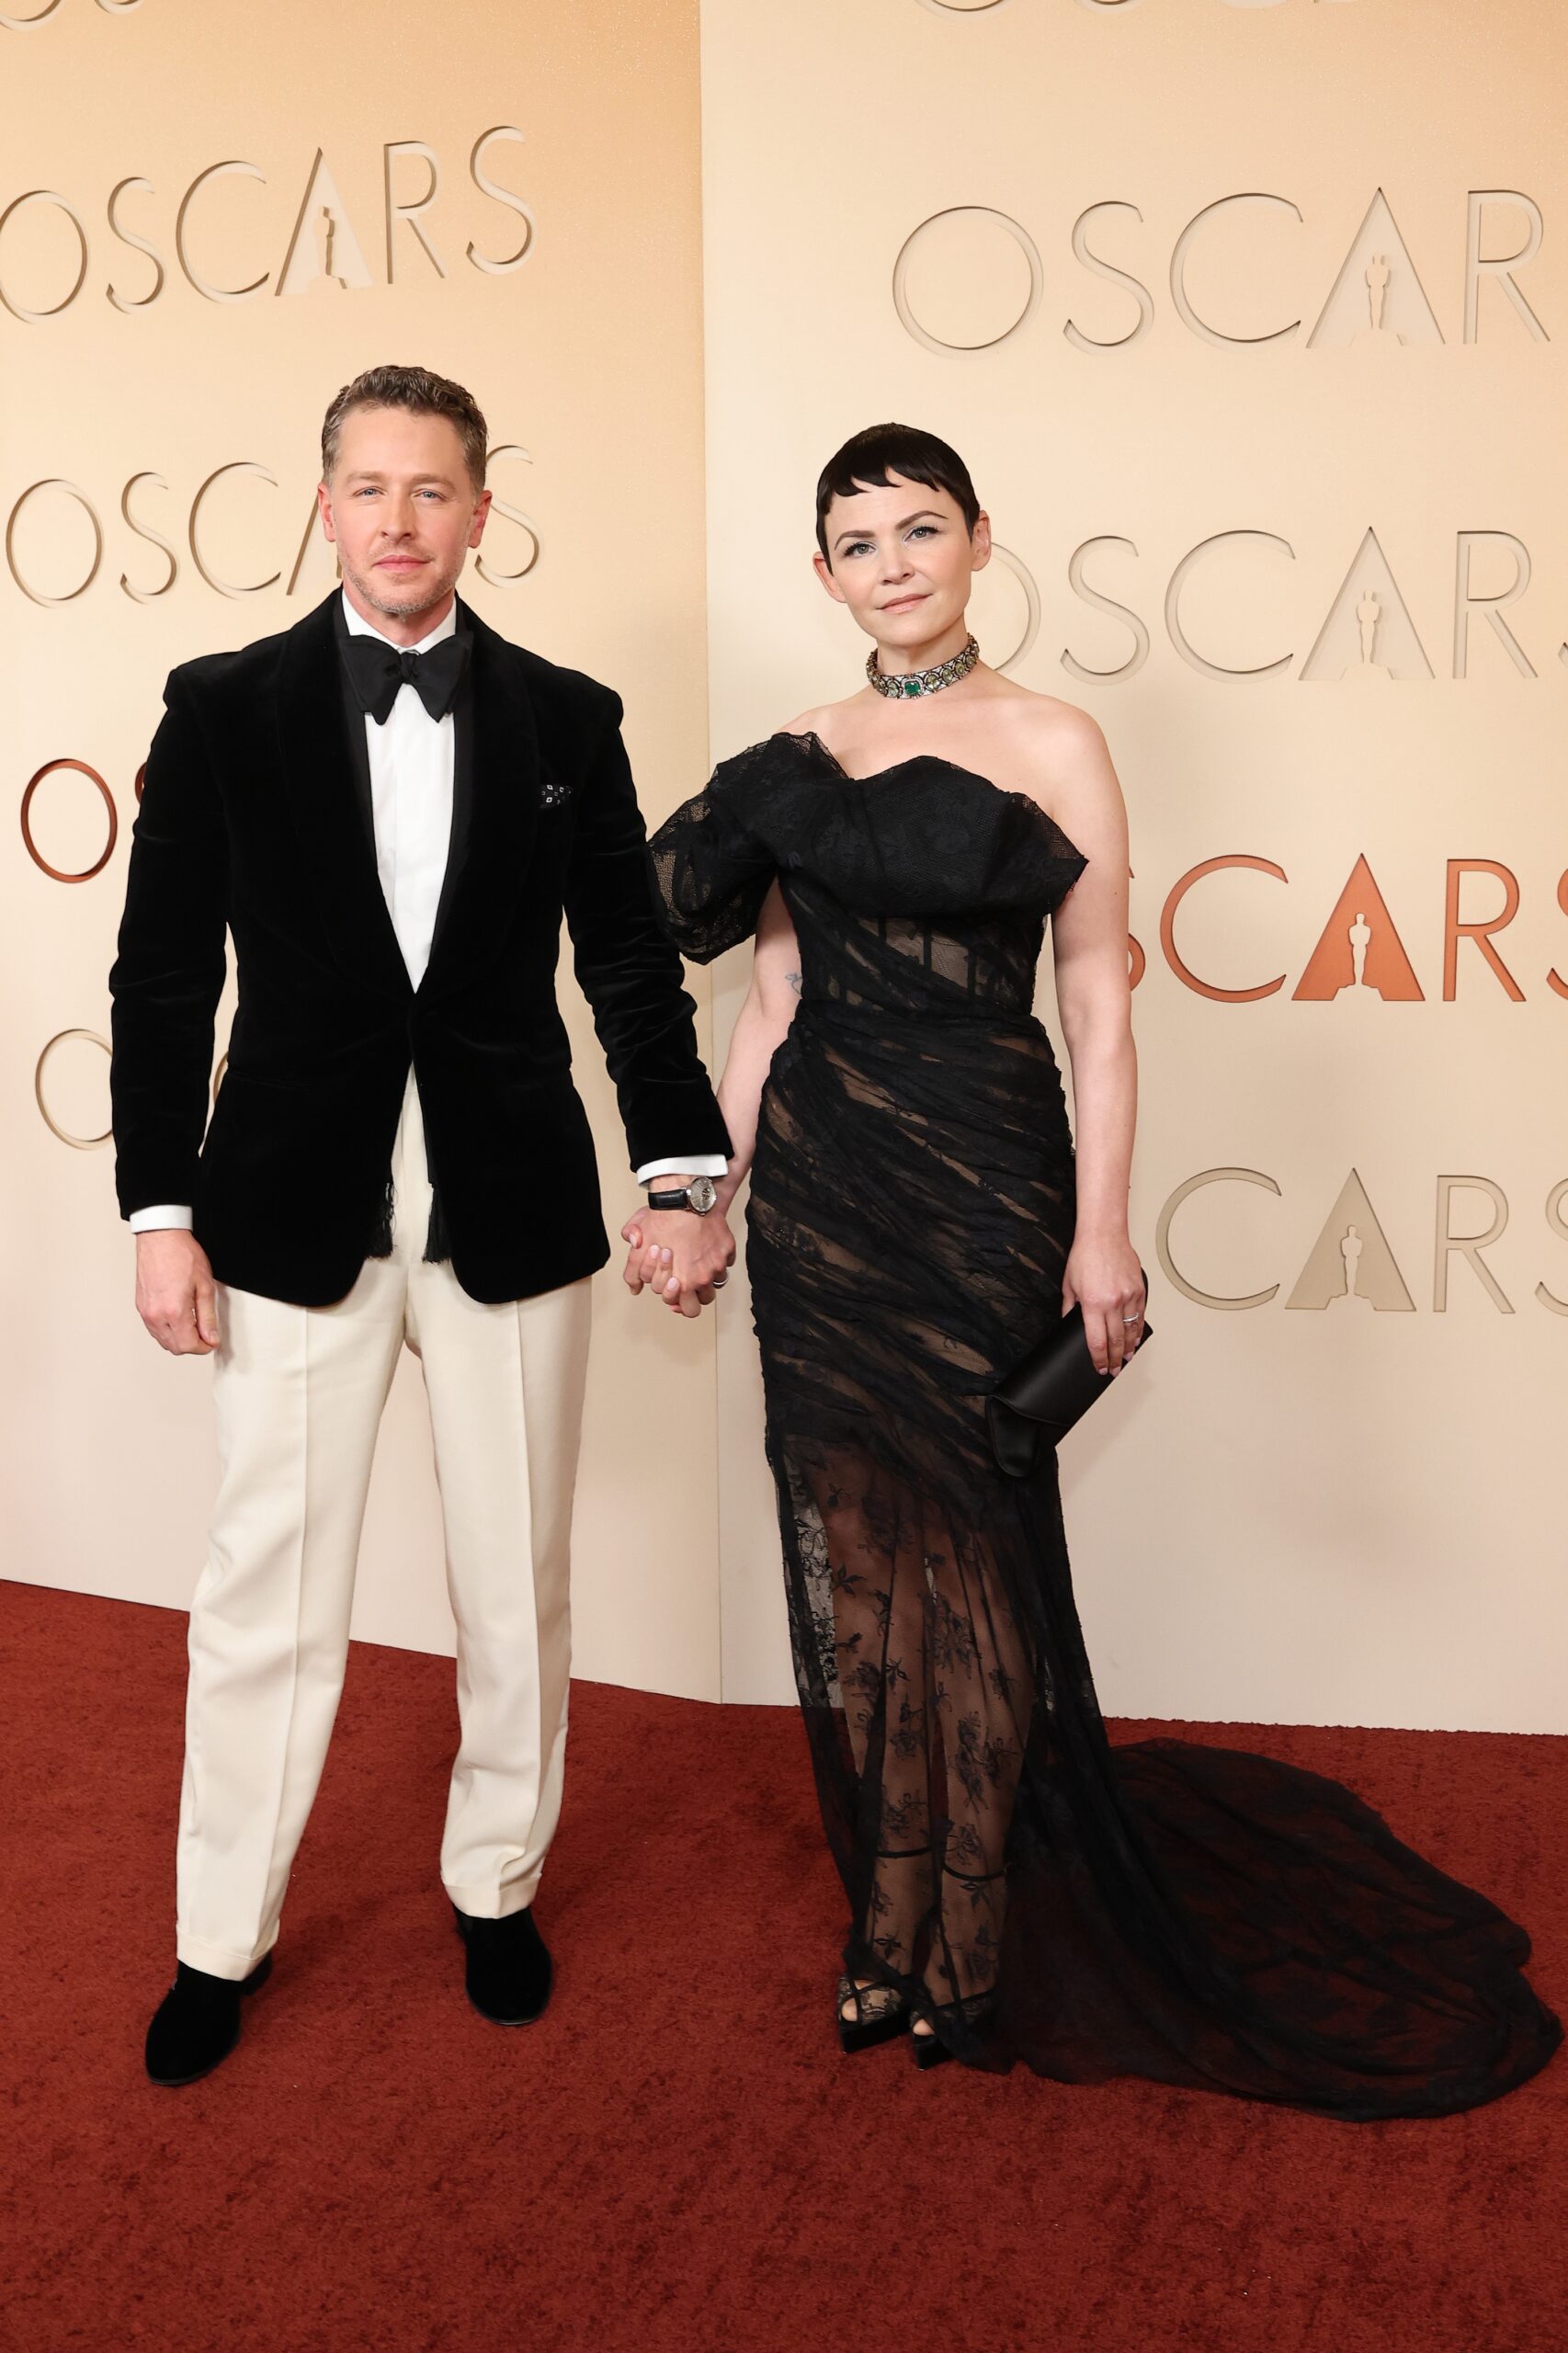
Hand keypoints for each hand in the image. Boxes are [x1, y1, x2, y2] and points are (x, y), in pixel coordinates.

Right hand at [135, 1229, 220, 1354]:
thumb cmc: (182, 1255)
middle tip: (205, 1333)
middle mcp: (155, 1315)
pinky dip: (167, 1331)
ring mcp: (145, 1312)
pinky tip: (178, 1318)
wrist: (161, 1238)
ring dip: (179, 1339)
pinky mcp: (140, 1306)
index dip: (204, 1347)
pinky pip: (154, 1329)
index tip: (212, 1341)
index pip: (189, 1346)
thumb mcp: (205, 1287)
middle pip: (175, 1347)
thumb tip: (211, 1338)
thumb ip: (208, 1317)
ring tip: (193, 1323)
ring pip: (163, 1341)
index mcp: (174, 1312)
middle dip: (192, 1345)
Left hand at [620, 1205, 735, 1317]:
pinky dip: (717, 1259)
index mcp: (683, 1282)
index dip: (676, 1298)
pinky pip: (726, 1262)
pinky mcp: (727, 1249)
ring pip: (717, 1283)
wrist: (685, 1198)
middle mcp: (704, 1276)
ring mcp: (718, 1263)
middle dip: (694, 1297)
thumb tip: (635, 1287)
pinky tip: (706, 1251)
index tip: (673, 1287)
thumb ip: (634, 1271)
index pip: (684, 1308)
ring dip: (707, 1279)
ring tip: (696, 1267)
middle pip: (703, 1302)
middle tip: (686, 1285)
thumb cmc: (664, 1220)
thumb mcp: (640, 1246)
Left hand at [1061, 1236, 1144, 1375]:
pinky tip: (1135, 1337)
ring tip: (1126, 1358)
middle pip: (1116, 1340)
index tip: (1100, 1368)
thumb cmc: (1085, 1256)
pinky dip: (1138, 1329)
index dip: (1099, 1359)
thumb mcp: (1068, 1285)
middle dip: (1114, 1359)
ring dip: (1128, 1347)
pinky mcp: (1139, 1289)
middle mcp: (1112, 1302)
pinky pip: (1140, 1315)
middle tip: (1114, 1369)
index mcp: (1092, 1304)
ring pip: (1131, 1330)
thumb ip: (1069, 1308)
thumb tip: (1068, 1323)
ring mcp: (1128, 1296)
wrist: (1103, 1235)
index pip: (1097, 1341)